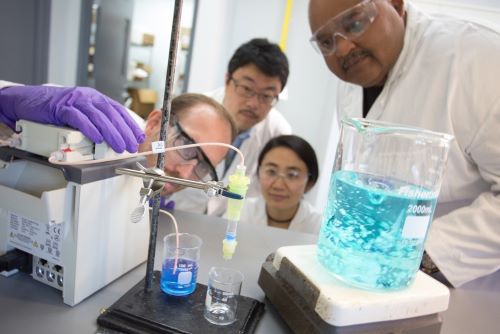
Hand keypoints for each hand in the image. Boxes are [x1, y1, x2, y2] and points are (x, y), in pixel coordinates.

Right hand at [0, 85, 144, 152]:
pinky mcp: (62, 107)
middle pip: (112, 114)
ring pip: (99, 117)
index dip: (131, 124)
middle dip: (124, 132)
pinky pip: (79, 118)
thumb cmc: (56, 109)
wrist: (29, 100)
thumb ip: (96, 122)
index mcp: (96, 98)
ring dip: (111, 133)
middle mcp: (88, 97)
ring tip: (119, 146)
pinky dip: (90, 128)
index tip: (139, 137)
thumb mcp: (82, 114)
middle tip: (131, 146)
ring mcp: (75, 100)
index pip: (119, 111)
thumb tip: (115, 138)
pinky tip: (97, 138)